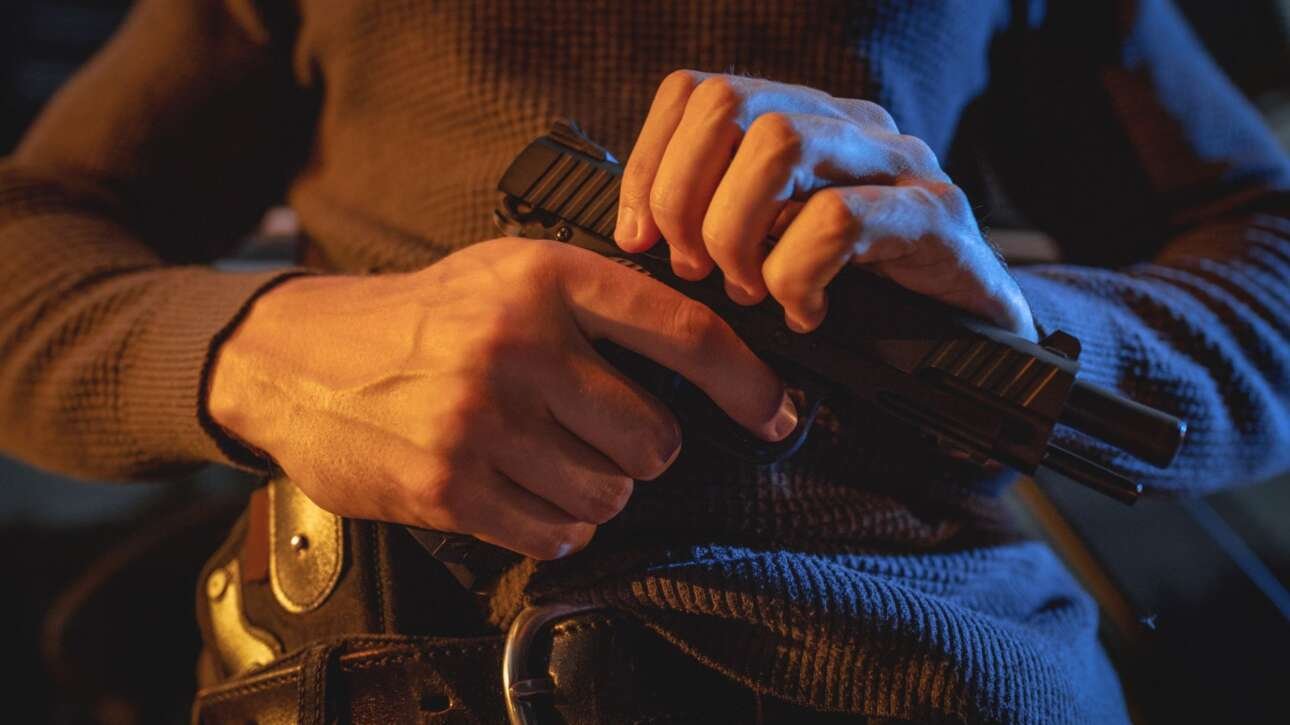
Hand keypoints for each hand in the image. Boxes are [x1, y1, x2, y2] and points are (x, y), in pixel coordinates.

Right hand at [208, 238, 793, 558]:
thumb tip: (703, 360)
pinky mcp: (449, 486)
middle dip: (644, 448)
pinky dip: (557, 525)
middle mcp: (517, 345)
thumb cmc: (423, 317)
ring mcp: (480, 420)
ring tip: (550, 457)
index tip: (778, 414)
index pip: (681, 332)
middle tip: (605, 433)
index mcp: (545, 279)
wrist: (300, 358)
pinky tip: (525, 492)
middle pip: (654, 436)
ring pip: (609, 493)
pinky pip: (555, 533)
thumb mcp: (507, 270)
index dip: (746, 381)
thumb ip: (596, 299)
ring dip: (598, 489)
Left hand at [616, 71, 1034, 338]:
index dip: (649, 162)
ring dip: (737, 229)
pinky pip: (841, 217)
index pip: (697, 93)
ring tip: (748, 290)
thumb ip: (715, 230)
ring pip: (781, 142)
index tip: (637, 238)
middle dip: (683, 195)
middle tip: (694, 268)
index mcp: (799, 126)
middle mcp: (846, 128)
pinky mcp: (935, 218)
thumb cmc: (861, 304)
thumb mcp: (771, 257)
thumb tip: (636, 235)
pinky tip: (806, 313)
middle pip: (728, 101)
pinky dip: (800, 274)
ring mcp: (895, 166)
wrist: (974, 347)